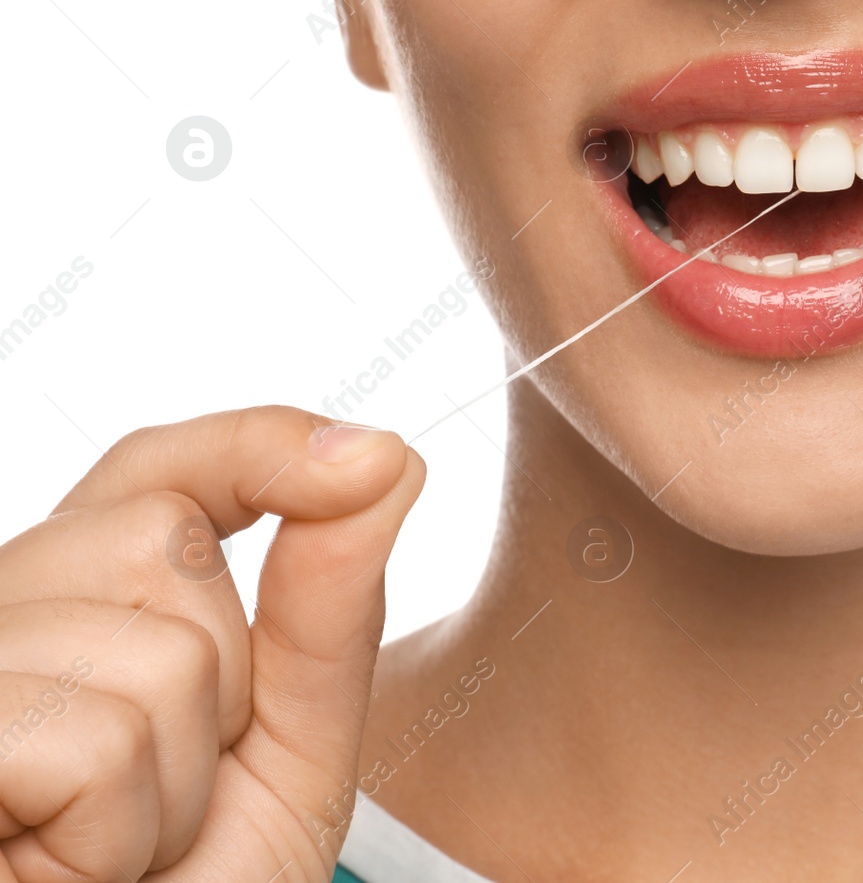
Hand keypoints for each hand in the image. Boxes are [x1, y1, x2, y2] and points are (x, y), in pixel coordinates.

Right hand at [0, 407, 424, 881]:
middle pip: (165, 543)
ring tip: (106, 853)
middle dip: (219, 688)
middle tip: (161, 799)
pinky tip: (56, 878)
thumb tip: (383, 455)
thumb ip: (328, 610)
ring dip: (167, 786)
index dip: (259, 447)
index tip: (373, 461)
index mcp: (78, 601)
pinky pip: (88, 740)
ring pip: (148, 651)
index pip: (159, 469)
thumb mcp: (288, 751)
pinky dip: (113, 836)